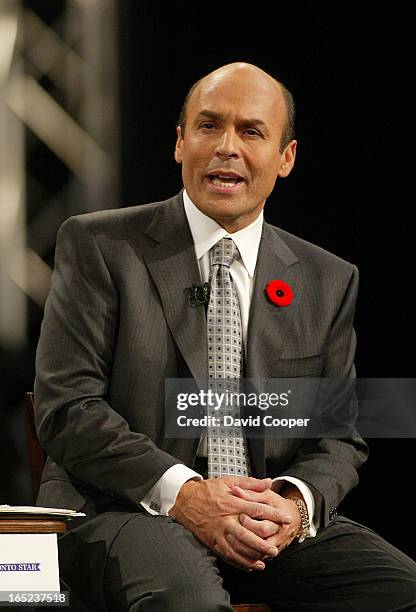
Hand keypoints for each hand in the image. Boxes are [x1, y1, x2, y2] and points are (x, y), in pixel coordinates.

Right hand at [168, 476, 291, 570]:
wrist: (185, 500)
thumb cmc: (208, 490)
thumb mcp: (229, 481)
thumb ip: (251, 483)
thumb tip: (269, 482)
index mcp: (233, 503)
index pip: (257, 510)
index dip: (274, 514)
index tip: (286, 519)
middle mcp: (226, 519)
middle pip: (247, 534)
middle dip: (263, 543)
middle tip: (275, 549)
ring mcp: (219, 532)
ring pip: (237, 548)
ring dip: (252, 556)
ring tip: (265, 560)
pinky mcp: (212, 541)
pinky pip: (227, 555)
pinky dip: (239, 562)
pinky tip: (249, 565)